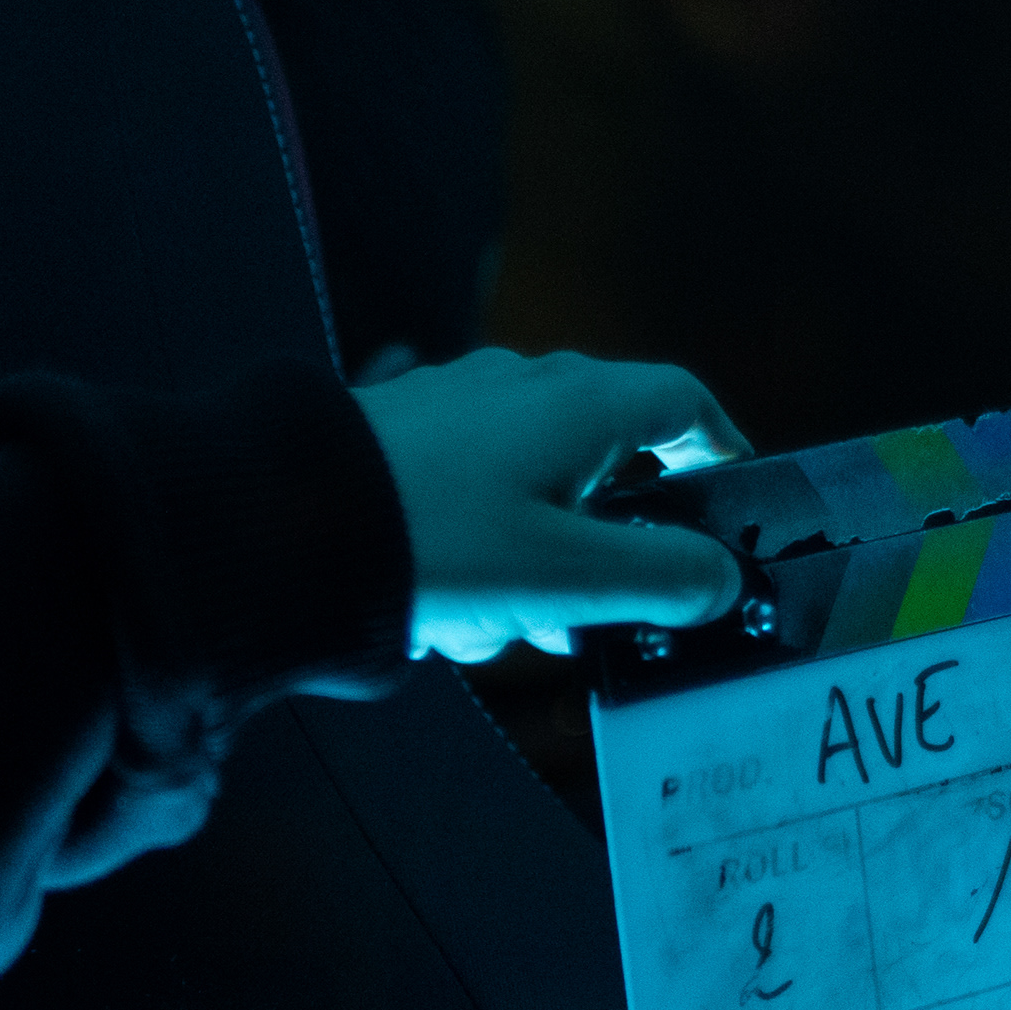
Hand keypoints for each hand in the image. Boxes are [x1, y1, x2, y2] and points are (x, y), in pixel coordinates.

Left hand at [353, 348, 749, 663]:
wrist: (282, 529)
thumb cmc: (433, 544)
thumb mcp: (566, 577)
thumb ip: (661, 578)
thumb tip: (721, 579)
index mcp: (580, 403)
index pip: (685, 404)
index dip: (720, 454)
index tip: (728, 510)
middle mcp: (524, 387)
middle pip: (607, 462)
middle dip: (600, 553)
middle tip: (579, 616)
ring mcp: (459, 408)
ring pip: (534, 496)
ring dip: (528, 572)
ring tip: (487, 622)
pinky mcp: (405, 441)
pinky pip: (471, 505)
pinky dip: (473, 561)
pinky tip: (438, 609)